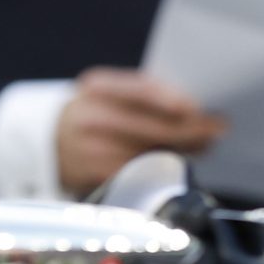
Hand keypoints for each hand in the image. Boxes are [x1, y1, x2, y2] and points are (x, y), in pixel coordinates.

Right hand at [55, 68, 226, 196]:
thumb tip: (193, 109)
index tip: (200, 108)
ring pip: (151, 152)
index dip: (174, 101)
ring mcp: (91, 149)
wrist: (46, 140)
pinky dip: (162, 165)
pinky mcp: (94, 176)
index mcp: (96, 87)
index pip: (142, 91)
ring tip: (204, 145)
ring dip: (183, 150)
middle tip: (216, 130)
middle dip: (190, 130)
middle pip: (152, 127)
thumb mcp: (107, 91)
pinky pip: (139, 171)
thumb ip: (143, 94)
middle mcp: (91, 117)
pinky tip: (177, 160)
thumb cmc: (91, 111)